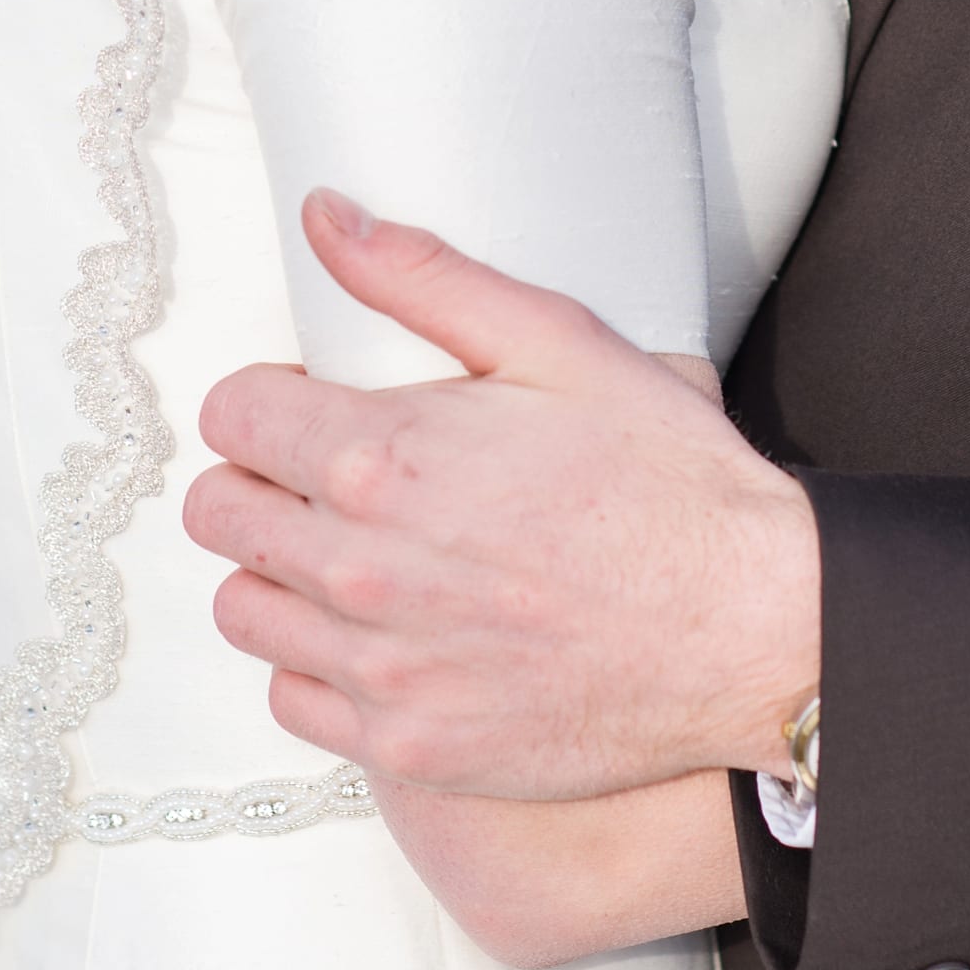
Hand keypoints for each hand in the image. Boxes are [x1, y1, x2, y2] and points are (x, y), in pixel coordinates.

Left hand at [184, 193, 820, 797]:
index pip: (230, 416)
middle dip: (261, 479)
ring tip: (356, 550)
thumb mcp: (557, 342)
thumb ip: (423, 278)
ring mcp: (380, 672)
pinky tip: (386, 628)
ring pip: (244, 610)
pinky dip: (320, 662)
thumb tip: (328, 221)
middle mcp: (361, 574)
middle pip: (219, 514)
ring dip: (280, 572)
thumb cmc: (668, 483)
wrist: (749, 627)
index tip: (316, 404)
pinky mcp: (408, 747)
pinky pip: (294, 698)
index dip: (270, 397)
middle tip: (334, 472)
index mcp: (384, 461)